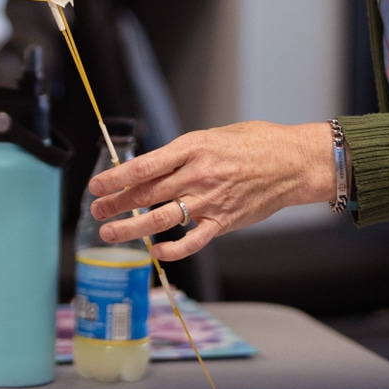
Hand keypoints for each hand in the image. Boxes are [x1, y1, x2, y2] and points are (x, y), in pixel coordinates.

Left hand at [84, 121, 335, 258]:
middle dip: (116, 203)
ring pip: (162, 218)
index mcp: (192, 147)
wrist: (292, 162)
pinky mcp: (224, 222)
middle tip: (95, 210)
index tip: (96, 185)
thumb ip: (183, 154)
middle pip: (146, 193)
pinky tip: (155, 253)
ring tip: (109, 233)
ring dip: (132, 228)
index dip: (116, 178)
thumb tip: (152, 169)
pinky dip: (173, 249)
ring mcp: (210, 200)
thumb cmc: (254, 144)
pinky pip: (193, 240)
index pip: (144, 166)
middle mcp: (197, 175)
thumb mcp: (212, 136)